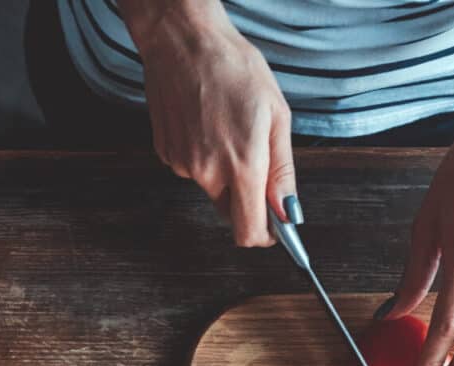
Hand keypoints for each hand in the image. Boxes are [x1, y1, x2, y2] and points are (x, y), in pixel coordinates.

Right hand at [129, 2, 294, 246]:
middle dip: (246, 197)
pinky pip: (192, 169)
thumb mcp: (276, 115)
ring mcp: (182, 165)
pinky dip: (203, 155)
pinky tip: (206, 122)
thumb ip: (281, 170)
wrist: (183, 42)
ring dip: (223, 171)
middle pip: (231, 212)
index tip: (275, 226)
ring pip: (211, 188)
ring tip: (227, 125)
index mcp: (241, 164)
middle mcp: (207, 172)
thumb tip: (287, 211)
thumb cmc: (234, 67)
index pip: (249, 232)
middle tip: (254, 153)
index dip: (265, 235)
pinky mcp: (166, 154)